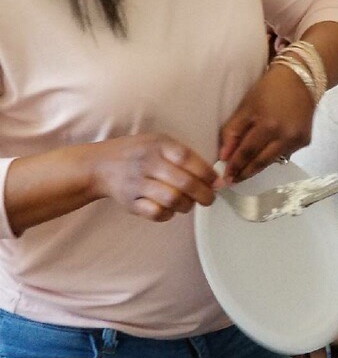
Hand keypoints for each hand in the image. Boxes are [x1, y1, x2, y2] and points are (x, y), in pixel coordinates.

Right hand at [91, 134, 215, 221]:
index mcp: (158, 145)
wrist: (101, 165)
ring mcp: (138, 183)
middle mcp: (147, 163)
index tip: (216, 182)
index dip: (207, 173)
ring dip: (188, 205)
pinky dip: (169, 215)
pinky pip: (156, 213)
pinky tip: (171, 210)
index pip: (188, 158)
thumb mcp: (159, 143)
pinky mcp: (130, 202)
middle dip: (204, 194)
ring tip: (189, 203)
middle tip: (209, 198)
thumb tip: (215, 177)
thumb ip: (185, 156)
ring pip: (172, 199)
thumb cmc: (138, 154)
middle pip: (184, 182)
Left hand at [218, 64, 314, 182]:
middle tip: (232, 181)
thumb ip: (233, 131)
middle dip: (245, 173)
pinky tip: (265, 153)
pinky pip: (284, 154)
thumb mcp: (246, 106)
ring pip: (272, 160)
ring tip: (244, 173)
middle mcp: (285, 136)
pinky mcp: (305, 141)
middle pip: (261, 162)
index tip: (225, 178)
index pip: (247, 152)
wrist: (301, 78)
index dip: (235, 166)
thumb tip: (224, 157)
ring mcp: (297, 140)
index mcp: (268, 125)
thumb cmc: (268, 89)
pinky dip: (272, 155)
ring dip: (257, 166)